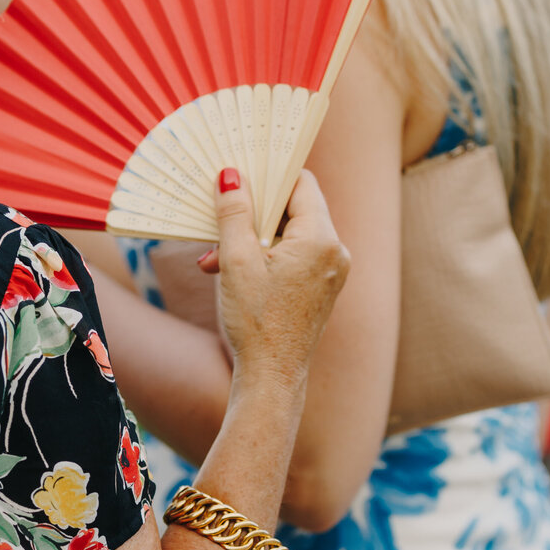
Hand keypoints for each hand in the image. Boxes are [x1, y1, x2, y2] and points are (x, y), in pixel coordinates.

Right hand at [203, 169, 349, 390]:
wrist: (272, 378)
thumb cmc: (256, 321)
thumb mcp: (237, 260)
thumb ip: (235, 212)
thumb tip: (232, 175)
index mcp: (321, 238)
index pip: (300, 183)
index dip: (269, 175)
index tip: (240, 171)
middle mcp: (334, 251)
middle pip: (293, 209)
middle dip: (251, 214)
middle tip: (218, 218)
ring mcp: (330, 271)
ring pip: (288, 234)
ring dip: (251, 239)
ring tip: (215, 258)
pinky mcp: (320, 287)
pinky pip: (293, 256)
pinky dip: (264, 257)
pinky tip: (231, 271)